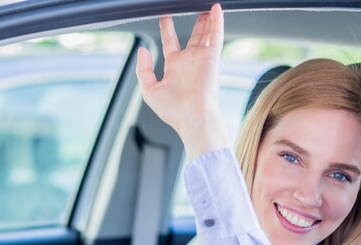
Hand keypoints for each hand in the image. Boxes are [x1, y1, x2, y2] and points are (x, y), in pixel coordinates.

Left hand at [136, 3, 229, 158]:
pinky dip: (218, 22)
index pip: (171, 43)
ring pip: (206, 33)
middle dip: (194, 23)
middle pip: (193, 36)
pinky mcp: (212, 58)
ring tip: (208, 7)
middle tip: (193, 9)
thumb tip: (142, 50)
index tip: (166, 18)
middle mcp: (190, 62)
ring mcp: (202, 59)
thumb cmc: (174, 111)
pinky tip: (217, 9)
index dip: (168, 29)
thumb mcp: (149, 90)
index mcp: (175, 68)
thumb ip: (143, 70)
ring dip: (207, 20)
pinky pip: (216, 36)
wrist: (193, 118)